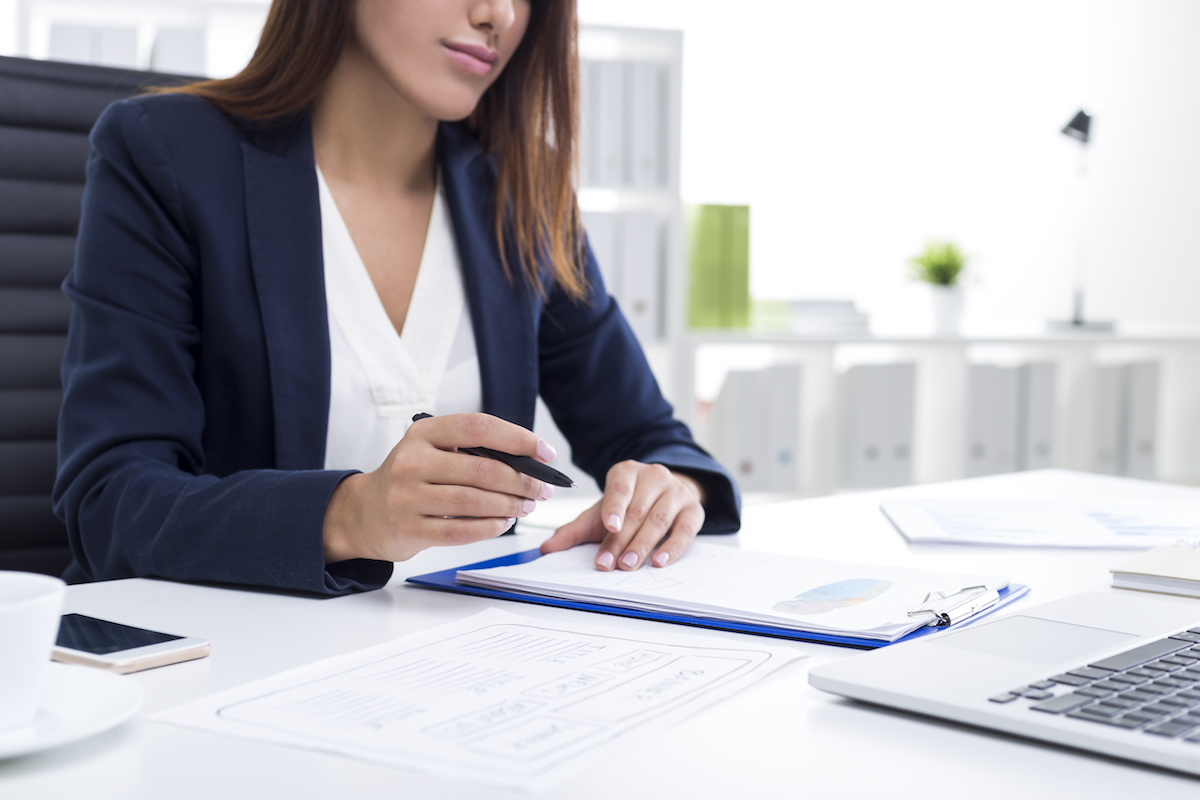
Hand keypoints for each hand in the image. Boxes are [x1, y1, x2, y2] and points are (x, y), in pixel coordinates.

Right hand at [322, 413, 555, 562]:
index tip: (545, 452)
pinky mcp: (409, 529)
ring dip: (510, 506)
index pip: (478, 427)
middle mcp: (412, 462)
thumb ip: (471, 450)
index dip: (518, 438)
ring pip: (474, 502)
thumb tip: (528, 460)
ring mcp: (407, 497)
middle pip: (482, 469)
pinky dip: (489, 528)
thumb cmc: (412, 478)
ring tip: (526, 507)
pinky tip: (504, 523)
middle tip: (542, 490)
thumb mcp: (432, 451)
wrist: (365, 512)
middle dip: (522, 481)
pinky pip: (460, 531)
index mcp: (423, 433)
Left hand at [539, 461, 704, 569]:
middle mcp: (655, 476)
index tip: (609, 526)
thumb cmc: (629, 506)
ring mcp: (677, 491)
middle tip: (610, 563)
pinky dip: (673, 547)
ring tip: (629, 564)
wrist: (664, 495)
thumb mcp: (600, 514)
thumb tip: (548, 549)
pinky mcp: (694, 509)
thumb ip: (574, 530)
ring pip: (660, 519)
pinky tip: (659, 560)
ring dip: (643, 545)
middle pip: (638, 510)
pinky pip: (685, 530)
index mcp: (627, 471)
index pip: (620, 488)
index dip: (614, 507)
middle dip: (622, 539)